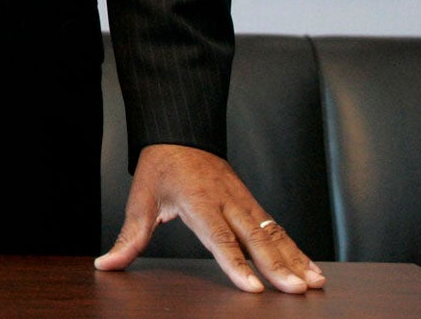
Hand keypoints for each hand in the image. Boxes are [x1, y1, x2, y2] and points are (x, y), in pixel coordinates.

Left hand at [94, 143, 325, 294]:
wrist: (181, 130)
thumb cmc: (161, 167)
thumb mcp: (141, 199)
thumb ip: (129, 237)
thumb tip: (106, 264)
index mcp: (199, 201)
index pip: (220, 238)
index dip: (237, 265)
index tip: (254, 288)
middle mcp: (227, 201)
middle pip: (255, 238)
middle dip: (278, 266)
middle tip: (296, 290)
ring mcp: (243, 200)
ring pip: (273, 233)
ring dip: (295, 259)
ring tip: (313, 283)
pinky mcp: (251, 202)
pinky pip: (277, 227)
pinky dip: (296, 247)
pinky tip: (310, 267)